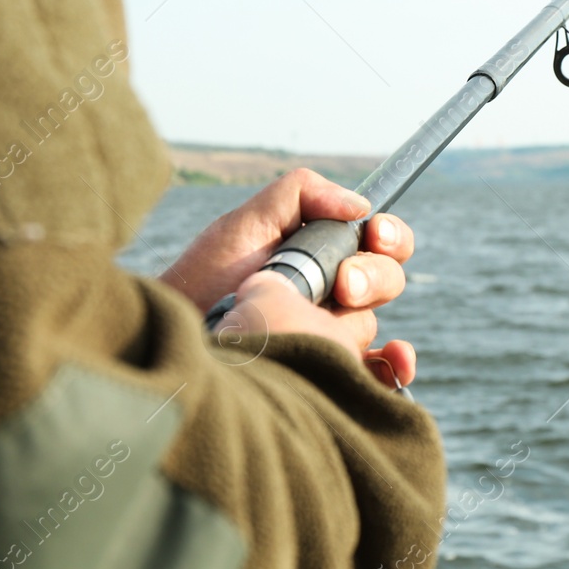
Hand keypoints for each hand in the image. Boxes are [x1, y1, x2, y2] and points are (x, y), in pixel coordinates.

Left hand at [163, 169, 417, 386]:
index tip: (375, 234)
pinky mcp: (323, 375)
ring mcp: (326, 336)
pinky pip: (375, 374)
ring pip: (371, 325)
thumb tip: (359, 205)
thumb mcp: (244, 224)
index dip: (389, 235)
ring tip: (319, 322)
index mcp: (319, 254)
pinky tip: (392, 362)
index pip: (378, 242)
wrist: (175, 340)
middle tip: (342, 286)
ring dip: (357, 322)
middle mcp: (330, 295)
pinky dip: (393, 367)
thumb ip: (298, 194)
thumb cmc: (202, 280)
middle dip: (372, 277)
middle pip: (386, 279)